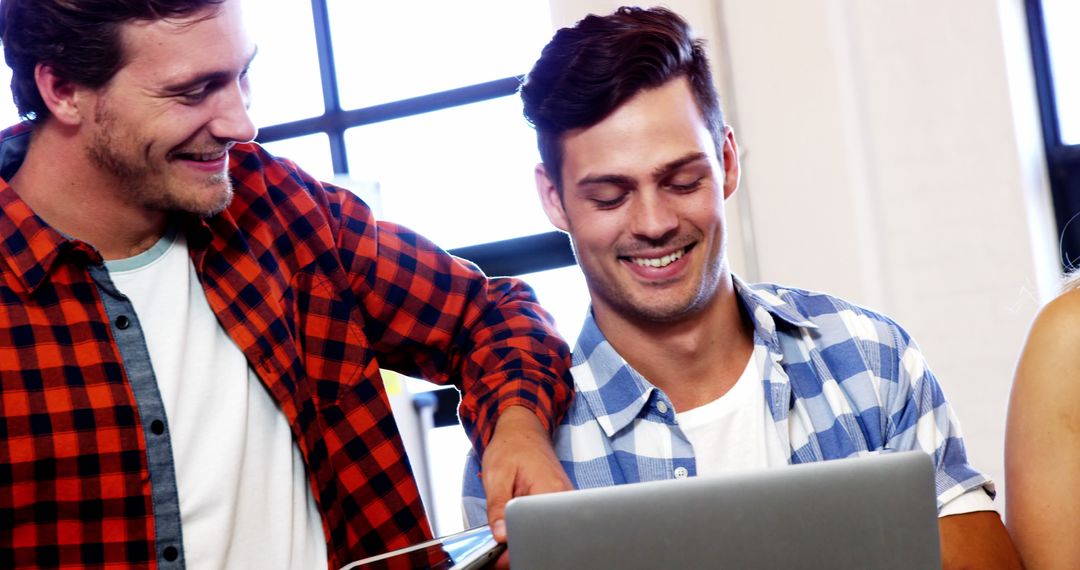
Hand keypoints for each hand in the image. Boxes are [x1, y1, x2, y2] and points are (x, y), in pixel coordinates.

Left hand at [481, 406, 571, 544]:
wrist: (523, 431)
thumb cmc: (511, 447)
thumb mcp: (496, 476)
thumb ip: (497, 507)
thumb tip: (501, 535)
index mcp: (550, 489)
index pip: (540, 530)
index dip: (518, 543)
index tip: (501, 545)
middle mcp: (564, 496)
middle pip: (546, 532)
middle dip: (521, 540)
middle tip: (500, 533)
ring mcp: (565, 500)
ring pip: (546, 529)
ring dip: (526, 531)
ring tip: (509, 519)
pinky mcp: (560, 502)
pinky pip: (547, 521)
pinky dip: (530, 524)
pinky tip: (518, 516)